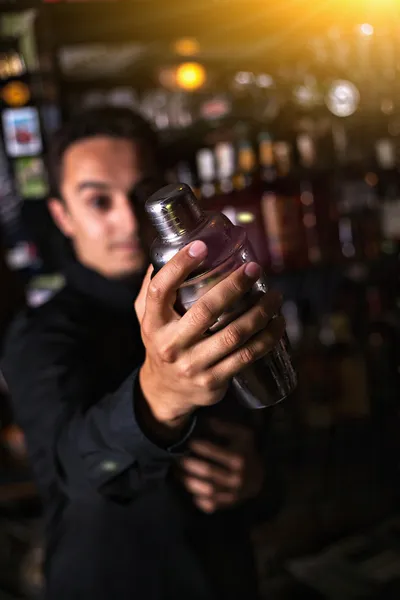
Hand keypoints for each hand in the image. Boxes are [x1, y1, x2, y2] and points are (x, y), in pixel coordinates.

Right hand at [135, 240, 283, 428]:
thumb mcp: (147, 318)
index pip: (160, 290)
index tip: (201, 246)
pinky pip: (246, 356)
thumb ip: (152, 288)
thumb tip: (165, 251)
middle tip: (254, 268)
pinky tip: (278, 324)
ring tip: (275, 296)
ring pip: (233, 334)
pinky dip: (266, 339)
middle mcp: (170, 345)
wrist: (165, 392)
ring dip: (259, 312)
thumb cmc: (162, 342)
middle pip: (205, 311)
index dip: (179, 266)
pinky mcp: (213, 380)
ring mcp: (192, 365)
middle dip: (234, 286)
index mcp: (153, 324)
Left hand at [179, 419, 263, 512]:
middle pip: (207, 472)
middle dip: (188, 464)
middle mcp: (236, 478)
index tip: (189, 441)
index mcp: (239, 458)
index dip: (197, 446)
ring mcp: (232, 494)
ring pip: (205, 491)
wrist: (258, 477)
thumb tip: (203, 422)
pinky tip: (189, 487)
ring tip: (177, 472)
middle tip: (177, 457)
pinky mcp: (227, 505)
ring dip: (188, 481)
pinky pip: (208, 505)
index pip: (213, 451)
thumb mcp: (241, 434)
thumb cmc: (245, 451)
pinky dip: (197, 498)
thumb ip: (223, 427)